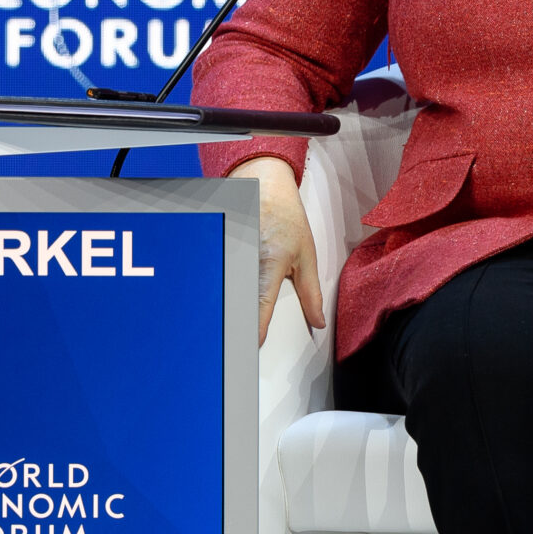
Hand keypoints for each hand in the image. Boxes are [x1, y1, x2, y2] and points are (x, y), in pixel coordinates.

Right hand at [239, 155, 323, 344]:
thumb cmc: (286, 216)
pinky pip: (220, 276)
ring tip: (222, 331)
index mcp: (271, 261)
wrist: (264, 185)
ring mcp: (231, 251)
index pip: (261, 301)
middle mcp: (247, 257)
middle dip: (237, 322)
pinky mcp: (221, 249)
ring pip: (226, 287)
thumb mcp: (307, 254)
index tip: (252, 345)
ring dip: (226, 307)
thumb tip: (318, 321)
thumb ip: (311, 292)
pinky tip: (215, 305)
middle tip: (235, 348)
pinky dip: (220, 291)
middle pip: (238, 298)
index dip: (256, 326)